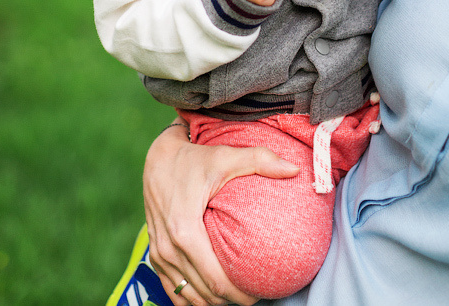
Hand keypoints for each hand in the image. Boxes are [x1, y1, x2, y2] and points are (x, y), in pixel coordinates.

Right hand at [142, 122, 299, 305]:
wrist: (158, 158)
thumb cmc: (194, 159)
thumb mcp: (227, 156)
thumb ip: (261, 161)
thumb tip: (295, 170)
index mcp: (185, 232)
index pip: (215, 280)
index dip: (239, 294)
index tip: (261, 293)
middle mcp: (168, 249)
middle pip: (203, 294)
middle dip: (231, 300)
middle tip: (257, 295)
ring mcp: (158, 254)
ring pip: (187, 296)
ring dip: (212, 301)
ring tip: (239, 294)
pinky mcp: (154, 254)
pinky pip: (172, 288)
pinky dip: (192, 296)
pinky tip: (213, 293)